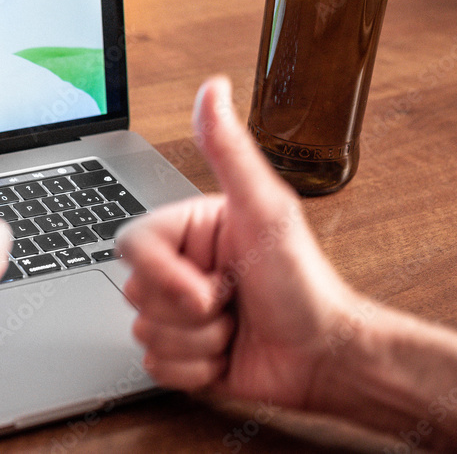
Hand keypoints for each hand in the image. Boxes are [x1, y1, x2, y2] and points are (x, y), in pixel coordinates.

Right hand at [118, 76, 360, 409]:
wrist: (325, 355)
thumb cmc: (303, 284)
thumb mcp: (267, 209)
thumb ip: (229, 150)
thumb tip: (214, 89)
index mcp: (189, 230)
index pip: (131, 246)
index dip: (163, 274)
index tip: (207, 286)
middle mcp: (180, 268)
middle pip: (134, 292)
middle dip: (188, 310)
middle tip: (230, 300)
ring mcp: (178, 312)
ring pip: (144, 331)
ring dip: (198, 341)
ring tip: (234, 326)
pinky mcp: (182, 352)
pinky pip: (155, 366)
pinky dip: (196, 368)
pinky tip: (227, 353)